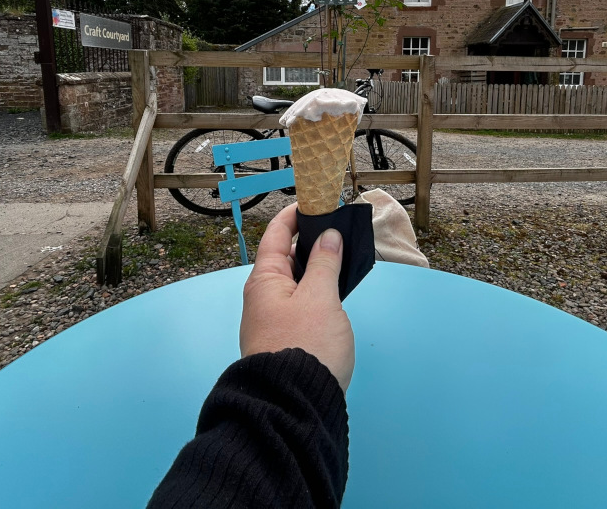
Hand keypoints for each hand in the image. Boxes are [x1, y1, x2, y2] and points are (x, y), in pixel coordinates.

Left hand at [239, 203, 354, 391]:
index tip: (314, 201)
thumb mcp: (321, 298)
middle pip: (285, 258)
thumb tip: (328, 236)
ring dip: (317, 269)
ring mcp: (273, 320)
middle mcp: (263, 298)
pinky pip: (300, 304)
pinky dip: (317, 292)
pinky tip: (336, 292)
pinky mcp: (286, 339)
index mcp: (264, 280)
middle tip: (338, 229)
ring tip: (343, 256)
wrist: (295, 404)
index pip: (276, 235)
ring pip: (295, 283)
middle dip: (310, 242)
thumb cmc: (305, 346)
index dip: (293, 215)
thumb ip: (325, 264)